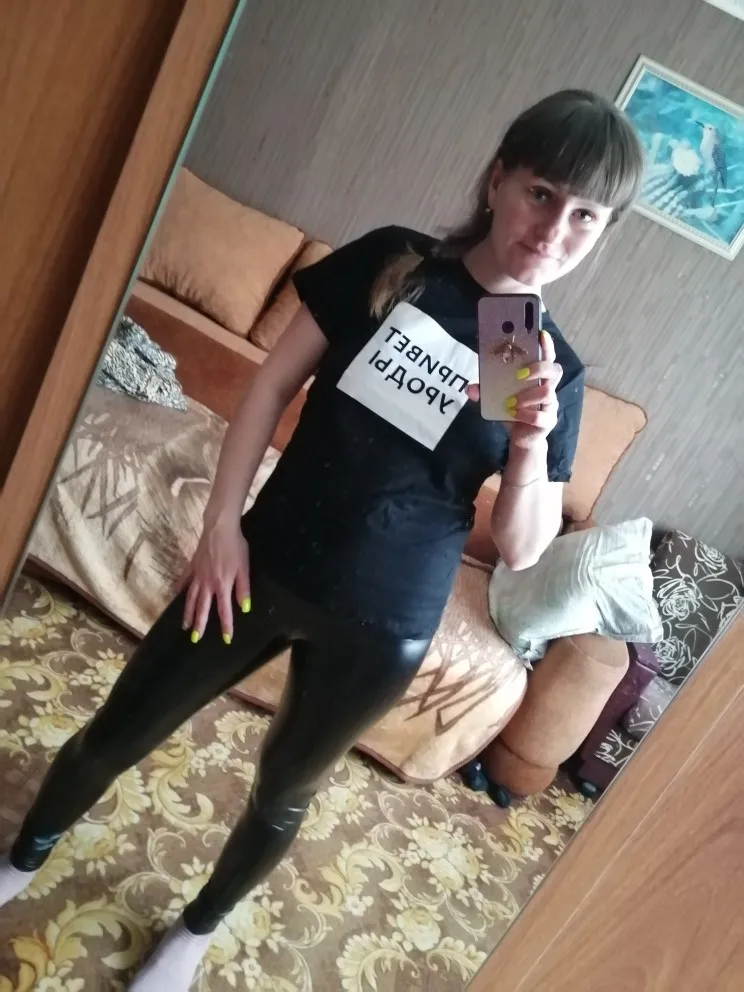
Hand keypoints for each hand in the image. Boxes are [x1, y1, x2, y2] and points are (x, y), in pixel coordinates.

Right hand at [180, 518, 250, 643]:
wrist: (219, 528)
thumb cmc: (235, 547)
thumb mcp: (244, 568)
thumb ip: (243, 589)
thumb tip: (244, 608)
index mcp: (221, 585)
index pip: (224, 610)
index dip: (226, 625)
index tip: (226, 639)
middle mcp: (206, 584)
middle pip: (202, 608)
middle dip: (199, 625)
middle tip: (195, 639)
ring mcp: (197, 575)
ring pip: (190, 598)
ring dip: (187, 613)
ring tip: (184, 625)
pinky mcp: (191, 566)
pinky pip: (184, 580)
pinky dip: (179, 589)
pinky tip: (175, 596)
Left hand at [467, 330, 561, 449]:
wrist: (519, 437)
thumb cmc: (512, 410)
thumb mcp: (496, 398)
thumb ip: (485, 390)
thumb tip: (469, 388)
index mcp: (538, 377)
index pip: (548, 356)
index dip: (547, 345)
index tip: (541, 335)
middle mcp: (548, 387)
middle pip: (555, 370)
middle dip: (539, 368)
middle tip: (520, 374)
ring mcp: (551, 405)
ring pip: (547, 393)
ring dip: (526, 396)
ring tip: (510, 402)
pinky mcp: (548, 421)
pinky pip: (540, 416)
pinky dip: (525, 414)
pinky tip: (514, 415)